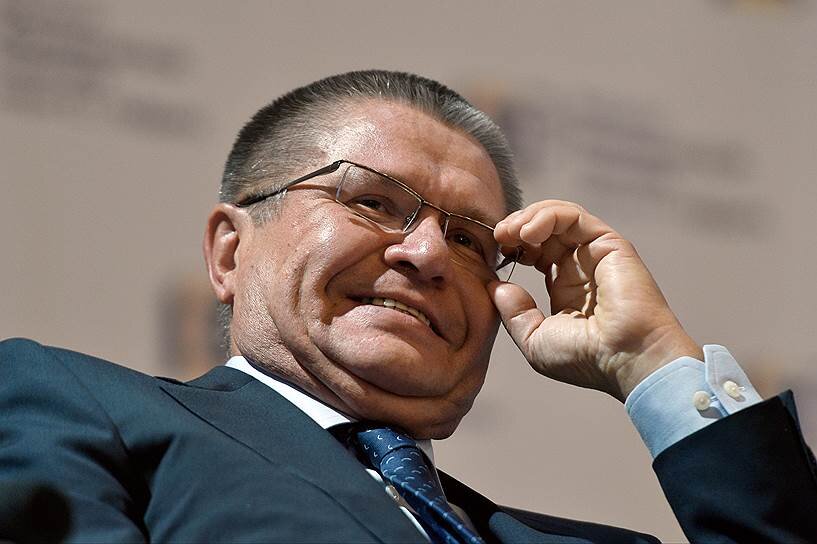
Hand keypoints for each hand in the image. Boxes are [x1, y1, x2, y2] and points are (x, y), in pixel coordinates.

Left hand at [490, 200, 701, 400]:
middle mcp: (581, 266)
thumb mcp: (535, 340)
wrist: (626, 359)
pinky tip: (528, 233)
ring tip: (510, 232)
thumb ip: (514, 312)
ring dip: (529, 217)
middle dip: (516, 227)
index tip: (495, 253)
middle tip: (498, 236)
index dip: (513, 246)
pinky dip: (547, 216)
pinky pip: (574, 217)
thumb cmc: (586, 359)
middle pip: (544, 229)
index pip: (536, 251)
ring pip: (558, 217)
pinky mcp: (609, 243)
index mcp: (566, 287)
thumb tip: (496, 287)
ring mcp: (595, 253)